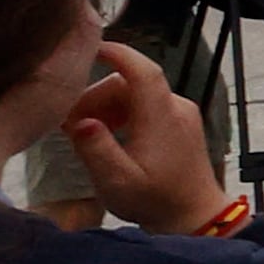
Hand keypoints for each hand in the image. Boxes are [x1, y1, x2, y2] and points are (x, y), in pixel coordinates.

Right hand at [59, 42, 227, 230]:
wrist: (194, 217)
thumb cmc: (156, 201)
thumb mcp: (118, 181)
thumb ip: (97, 150)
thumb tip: (81, 121)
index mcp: (161, 116)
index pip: (142, 71)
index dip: (118, 53)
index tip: (90, 46)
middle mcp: (175, 108)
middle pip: (128, 84)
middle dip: (95, 97)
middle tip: (69, 124)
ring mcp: (180, 114)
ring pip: (134, 94)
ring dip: (105, 106)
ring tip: (82, 133)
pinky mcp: (178, 124)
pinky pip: (144, 106)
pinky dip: (120, 114)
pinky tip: (104, 135)